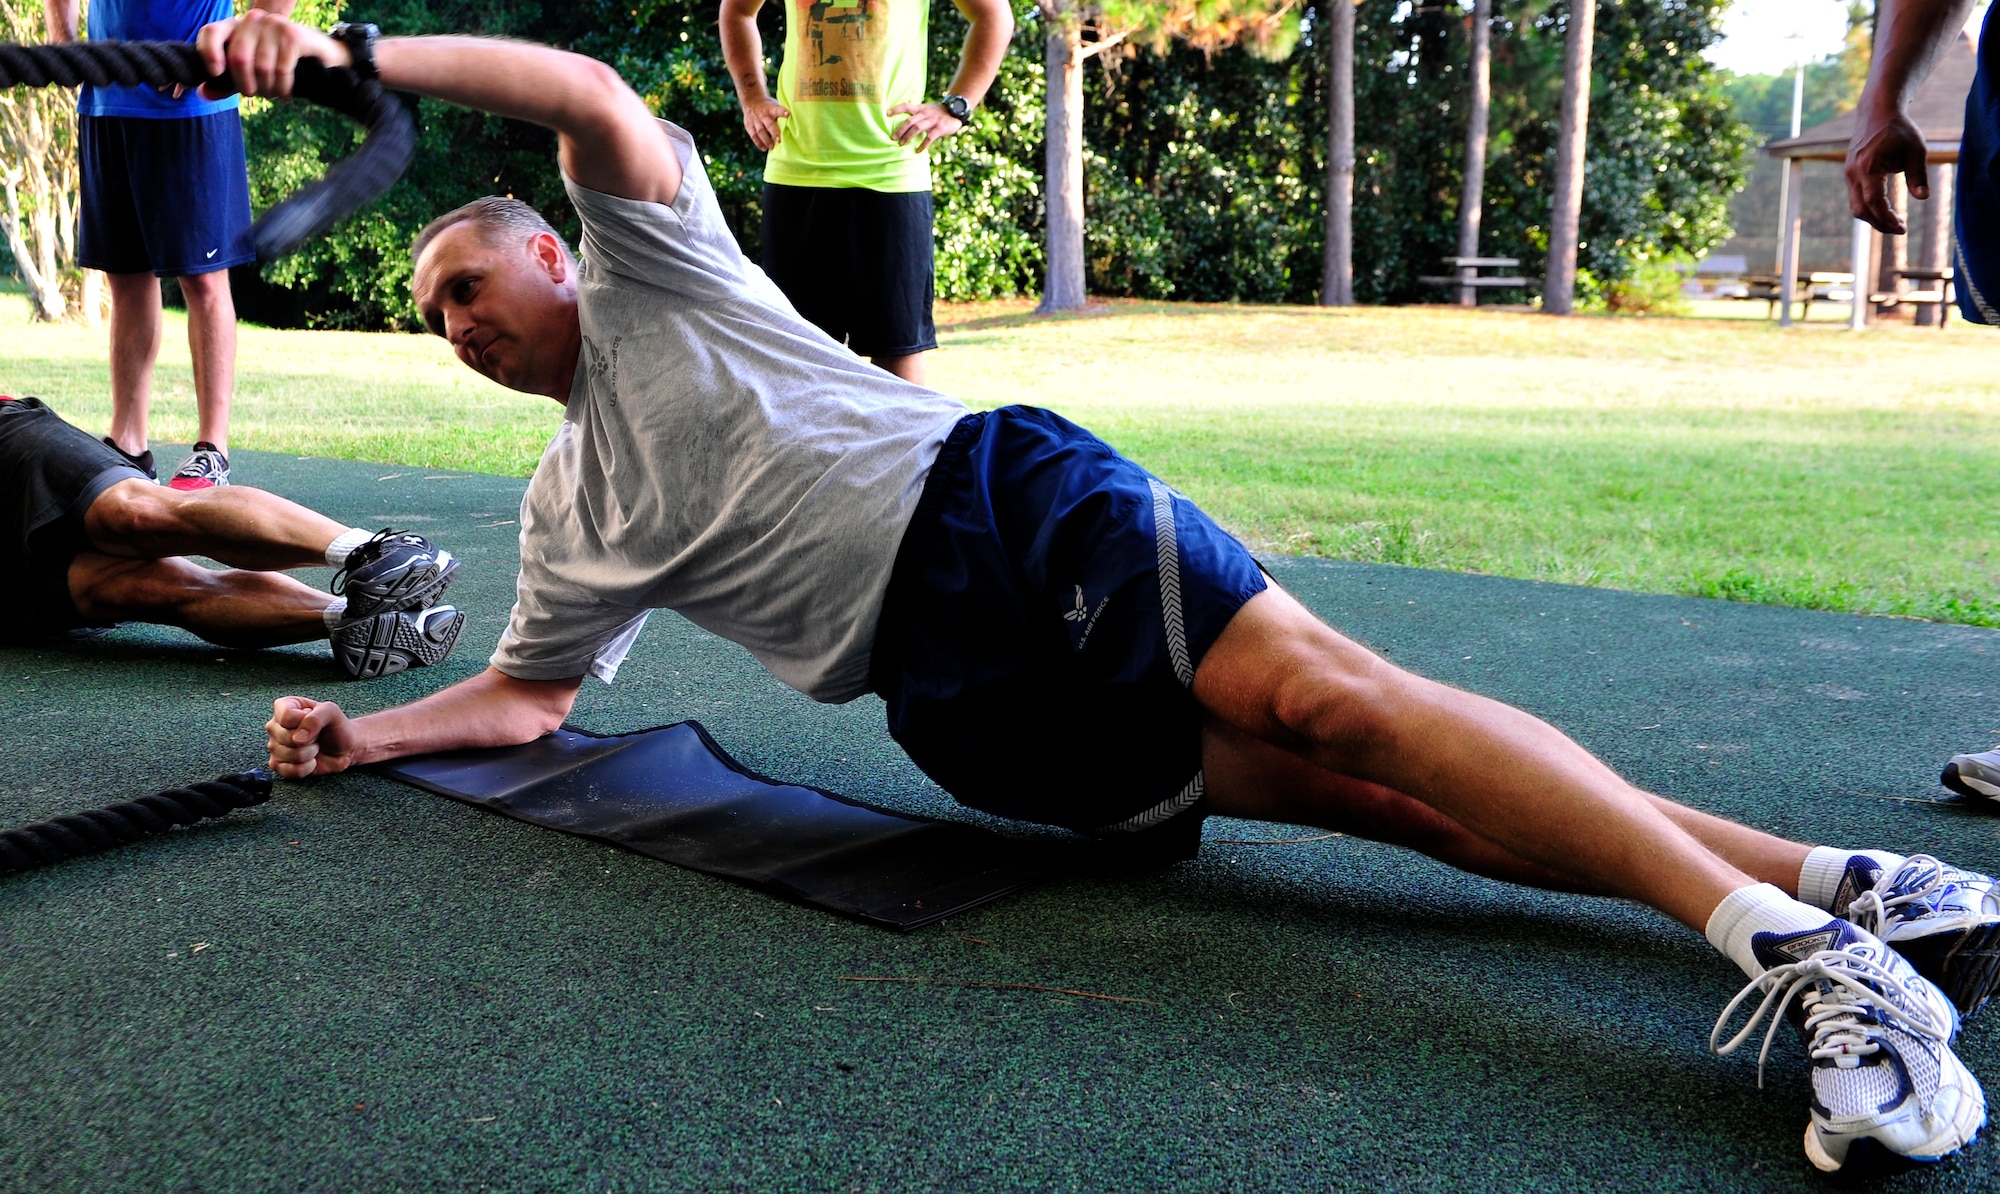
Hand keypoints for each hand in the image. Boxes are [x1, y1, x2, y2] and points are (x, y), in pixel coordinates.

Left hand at [196, 9, 350, 100]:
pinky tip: (287, 94)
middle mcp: (254, 19)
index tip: (216, 73)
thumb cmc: (282, 65)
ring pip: (261, 67)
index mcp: (237, 26)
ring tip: (274, 94)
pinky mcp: (293, 35)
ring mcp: (274, 24)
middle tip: (256, 95)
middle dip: (246, 85)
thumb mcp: (250, 73)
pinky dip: (283, 88)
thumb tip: (203, 93)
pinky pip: (281, 69)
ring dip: (268, 90)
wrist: (323, 59)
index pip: (211, 32)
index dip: (208, 53)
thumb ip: (226, 82)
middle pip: (238, 57)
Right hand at [266, 696, 357, 777]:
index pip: (286, 716)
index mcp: (284, 707)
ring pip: (288, 754)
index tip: (316, 721)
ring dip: (309, 754)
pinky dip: (305, 768)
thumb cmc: (336, 726)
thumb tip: (298, 739)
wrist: (345, 748)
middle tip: (317, 736)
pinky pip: (287, 770)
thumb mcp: (331, 712)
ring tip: (315, 747)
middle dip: (310, 739)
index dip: (305, 721)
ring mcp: (274, 746)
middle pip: (285, 736)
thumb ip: (315, 718)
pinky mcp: (278, 764)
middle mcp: (275, 726)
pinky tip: (311, 761)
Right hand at [741, 94, 789, 150]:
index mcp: (771, 109)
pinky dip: (758, 142)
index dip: (782, 112)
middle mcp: (763, 115)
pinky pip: (753, 135)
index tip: (788, 114)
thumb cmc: (768, 106)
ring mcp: (756, 121)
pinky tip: (764, 148)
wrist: (752, 100)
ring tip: (772, 147)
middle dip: (774, 132)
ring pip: (760, 131)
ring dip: (766, 140)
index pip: (777, 110)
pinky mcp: (749, 126)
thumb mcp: (774, 105)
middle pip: (768, 124)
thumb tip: (796, 121)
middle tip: (779, 140)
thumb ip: (781, 113)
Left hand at [887, 101, 964, 151]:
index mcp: (920, 109)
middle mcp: (925, 113)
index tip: (887, 114)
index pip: (906, 106)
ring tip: (901, 144)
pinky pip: (930, 137)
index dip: (897, 109)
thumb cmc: (937, 113)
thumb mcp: (926, 110)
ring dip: (908, 136)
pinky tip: (918, 150)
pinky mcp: (940, 128)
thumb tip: (903, 124)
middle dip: (900, 129)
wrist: (955, 111)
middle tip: (892, 138)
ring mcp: (932, 120)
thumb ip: (916, 115)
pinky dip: (923, 144)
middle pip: (910, 120)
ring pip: (917, 128)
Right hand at [1846, 104, 1930, 233]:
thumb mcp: (1916, 150)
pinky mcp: (1851, 175)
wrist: (1877, 112)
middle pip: (1860, 210)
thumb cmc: (1899, 129)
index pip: (1873, 201)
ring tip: (1896, 221)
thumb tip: (1924, 198)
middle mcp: (1853, 174)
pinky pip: (1857, 198)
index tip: (1902, 228)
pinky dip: (1870, 208)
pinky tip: (1887, 209)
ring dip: (1875, 218)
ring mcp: (1849, 175)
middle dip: (1880, 224)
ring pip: (1857, 206)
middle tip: (1900, 229)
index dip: (1886, 218)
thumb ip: (1918, 175)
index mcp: (1868, 167)